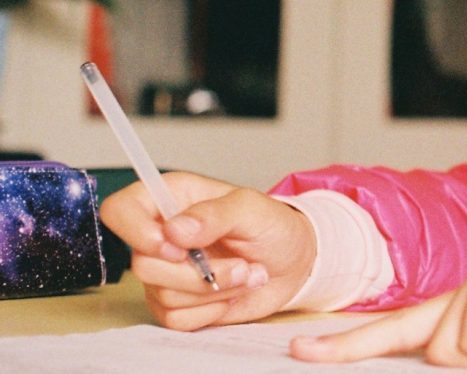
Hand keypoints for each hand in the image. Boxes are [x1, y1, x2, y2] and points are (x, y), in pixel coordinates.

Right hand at [99, 172, 315, 329]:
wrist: (295, 263)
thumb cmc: (274, 227)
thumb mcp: (254, 209)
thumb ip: (216, 213)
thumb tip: (175, 230)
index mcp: (172, 199)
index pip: (120, 210)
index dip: (136, 232)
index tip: (175, 246)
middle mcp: (162, 236)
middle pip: (142, 264)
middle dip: (197, 272)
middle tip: (241, 264)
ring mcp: (166, 272)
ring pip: (162, 294)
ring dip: (215, 290)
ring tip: (247, 273)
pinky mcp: (177, 303)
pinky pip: (177, 318)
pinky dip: (212, 309)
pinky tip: (234, 292)